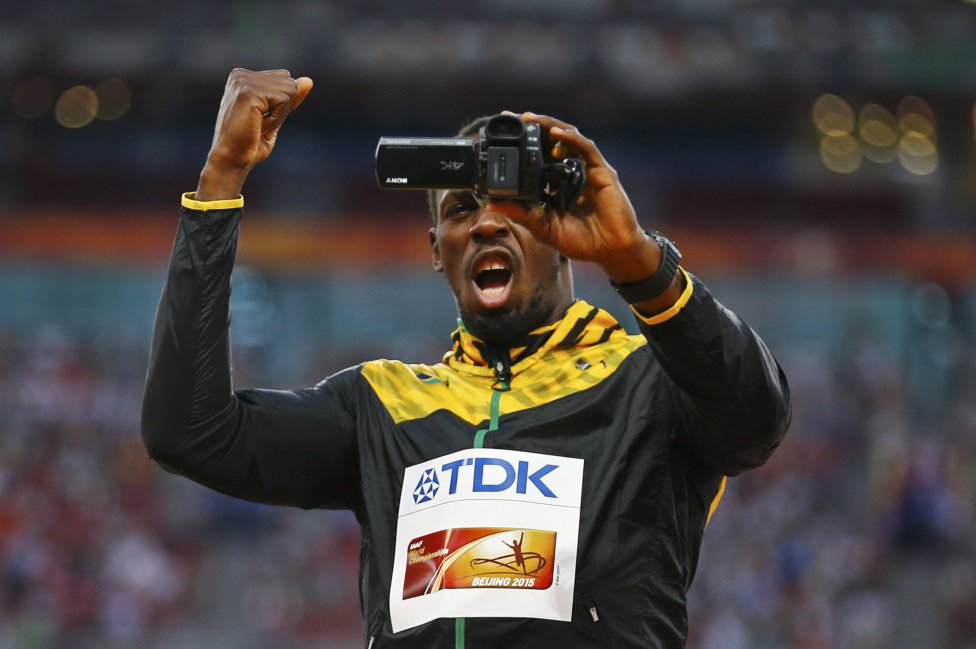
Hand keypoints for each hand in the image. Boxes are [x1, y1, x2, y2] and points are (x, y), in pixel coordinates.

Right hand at [196, 68, 312, 200]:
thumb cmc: (250, 144)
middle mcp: (241, 74)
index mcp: (243, 77)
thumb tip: (309, 80)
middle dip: (282, 108)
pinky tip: (257, 126)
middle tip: (258, 124)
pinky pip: (283, 100)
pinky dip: (276, 118)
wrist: (230, 159)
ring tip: (257, 125)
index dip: (281, 105)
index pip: (285, 79)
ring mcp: (243, 81)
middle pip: (289, 82)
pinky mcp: (248, 91)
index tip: (258, 119)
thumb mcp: (276, 117)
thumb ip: (290, 98)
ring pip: (289, 91)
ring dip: (279, 115)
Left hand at [499, 112, 660, 284]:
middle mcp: (571, 171)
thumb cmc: (581, 240)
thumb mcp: (543, 226)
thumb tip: (491, 205)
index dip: (521, 143)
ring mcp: (587, 169)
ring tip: (528, 118)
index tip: (501, 133)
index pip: (537, 155)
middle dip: (531, 126)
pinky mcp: (602, 172)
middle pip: (550, 140)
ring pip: (567, 137)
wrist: (611, 251)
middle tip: (510, 118)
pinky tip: (555, 132)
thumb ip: (521, 213)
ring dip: (548, 125)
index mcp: (555, 182)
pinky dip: (570, 138)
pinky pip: (586, 148)